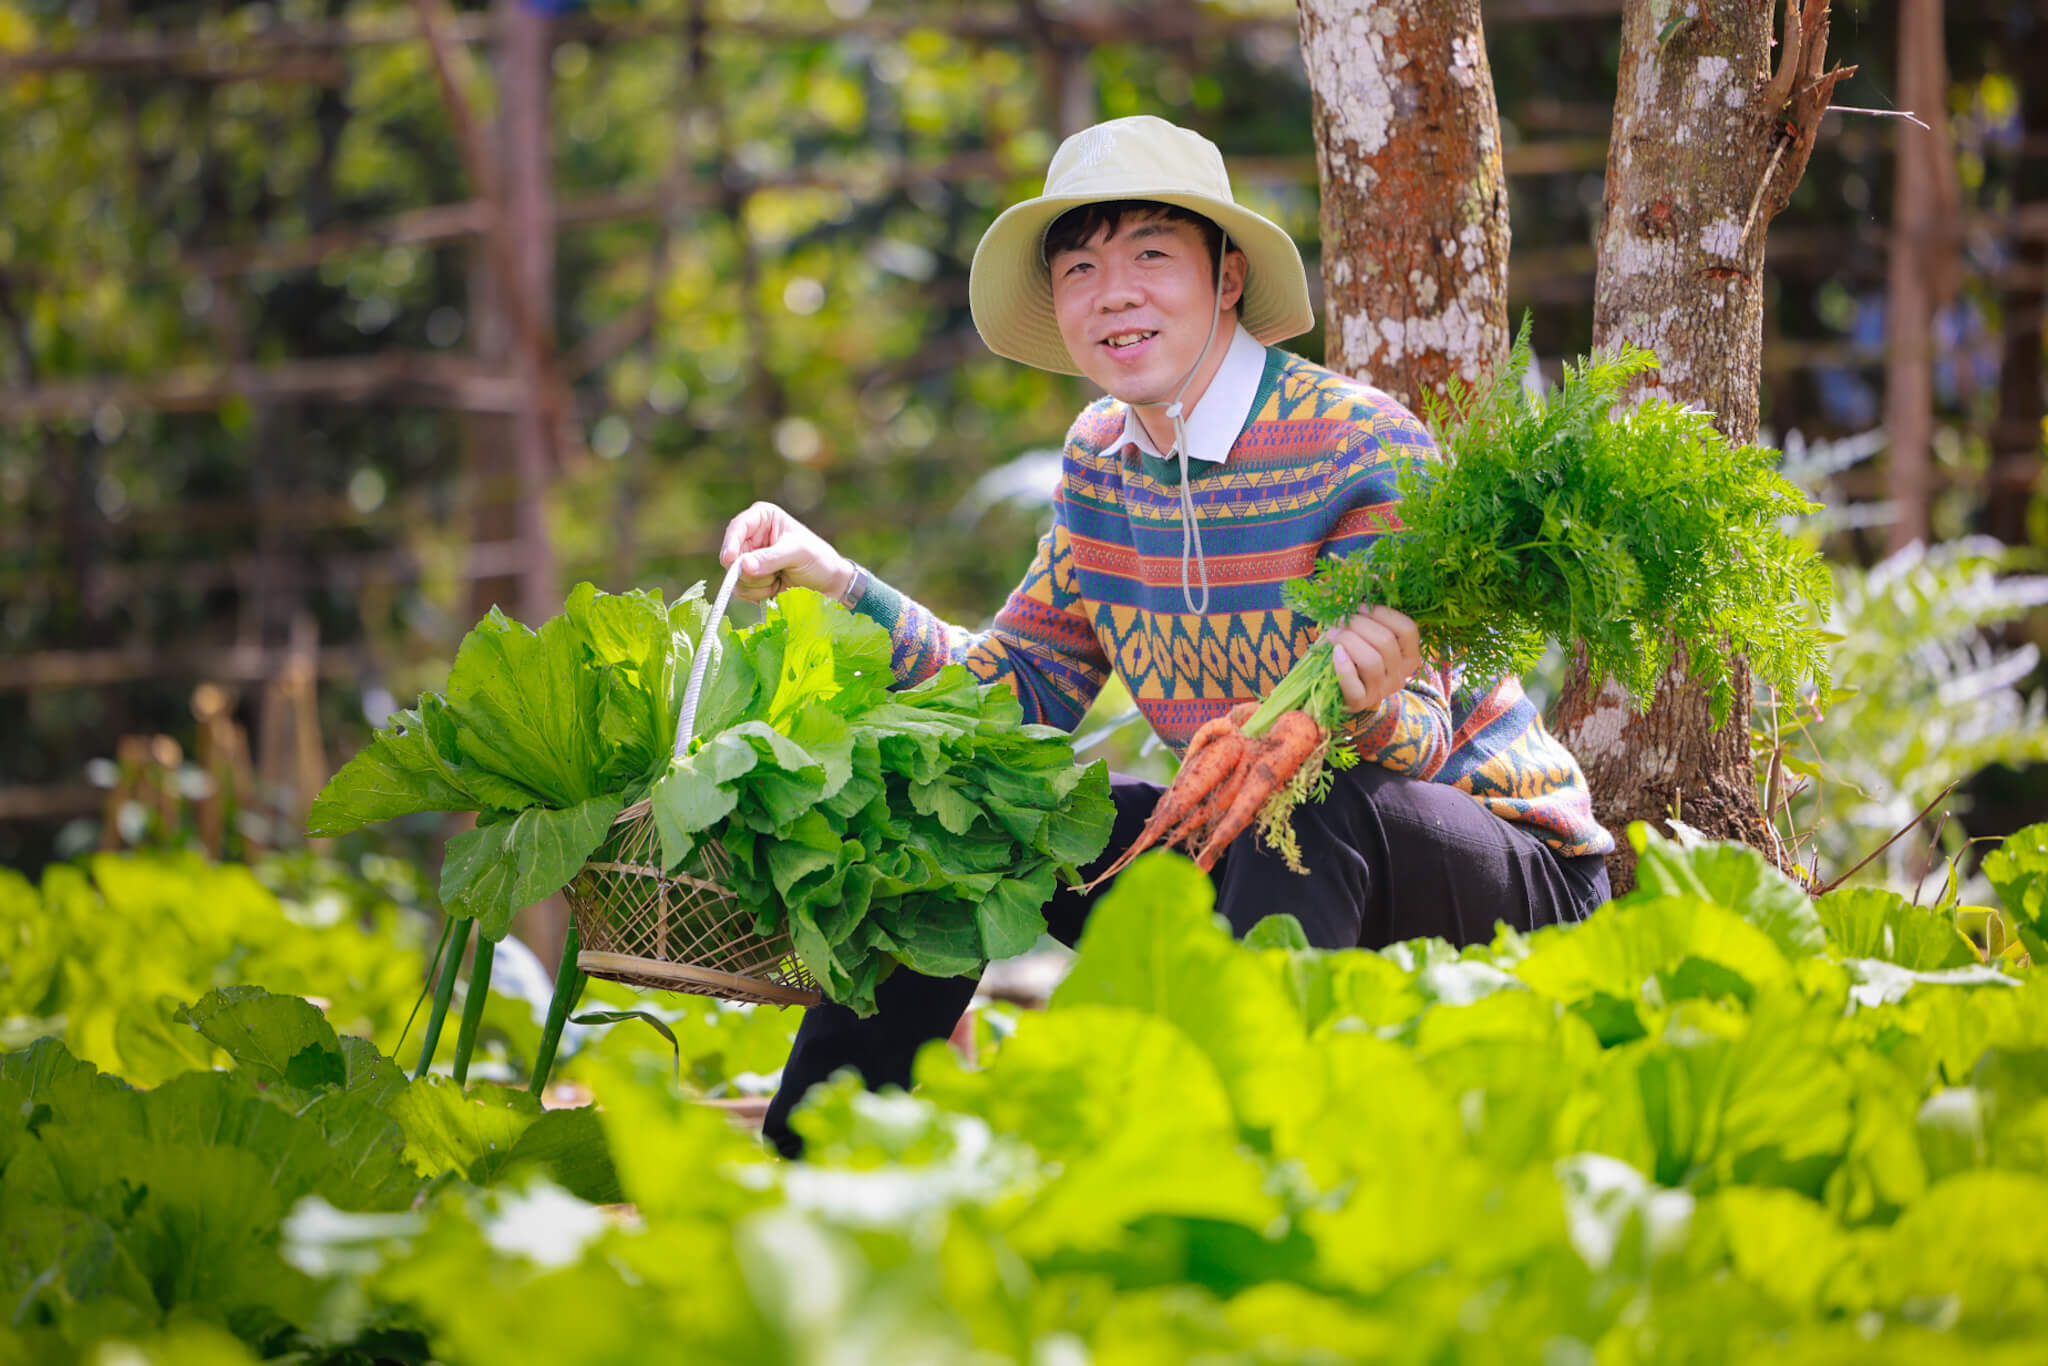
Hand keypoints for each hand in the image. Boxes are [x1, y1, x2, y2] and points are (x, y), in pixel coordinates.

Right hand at [717, 502, 854, 604]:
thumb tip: (743, 565)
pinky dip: (759, 594)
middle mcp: (752, 536)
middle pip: (731, 556)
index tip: (730, 561)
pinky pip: (742, 590)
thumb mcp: (798, 554)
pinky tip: (777, 588)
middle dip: (749, 572)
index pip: (738, 527)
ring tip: (779, 580)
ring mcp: (749, 559)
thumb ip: (771, 558)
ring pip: (735, 577)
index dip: (730, 543)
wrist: (829, 583)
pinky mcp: (751, 579)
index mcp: (763, 518)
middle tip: (773, 577)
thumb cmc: (818, 559)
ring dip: (757, 585)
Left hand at [1326, 605, 1421, 712]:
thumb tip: (1373, 577)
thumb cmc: (1357, 656)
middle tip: (1340, 619)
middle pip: (1386, 642)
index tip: (1360, 606)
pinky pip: (1354, 685)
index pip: (1407, 629)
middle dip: (1359, 624)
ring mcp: (1382, 690)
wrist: (1343, 692)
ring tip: (1333, 633)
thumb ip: (1372, 612)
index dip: (1383, 613)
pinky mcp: (1360, 702)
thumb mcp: (1369, 636)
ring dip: (1348, 641)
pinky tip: (1335, 652)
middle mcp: (1400, 674)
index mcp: (1409, 655)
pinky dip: (1343, 665)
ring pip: (1371, 661)